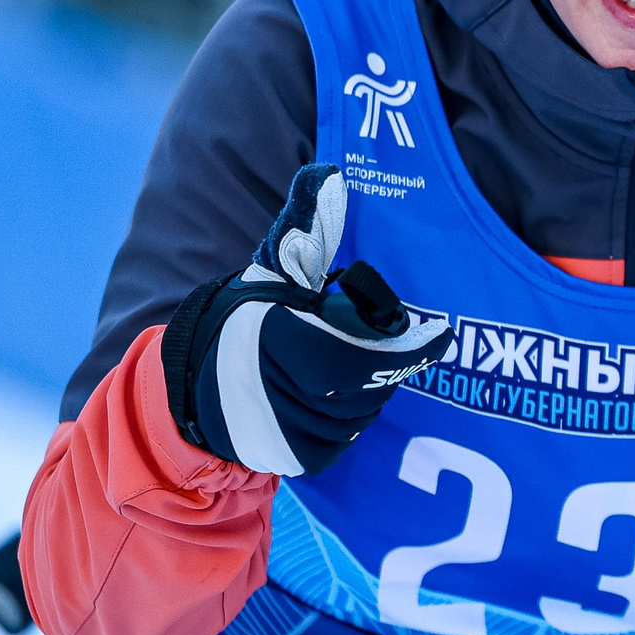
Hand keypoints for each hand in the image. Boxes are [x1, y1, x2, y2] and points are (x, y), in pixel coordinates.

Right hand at [160, 164, 450, 476]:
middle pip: (374, 381)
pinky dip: (345, 418)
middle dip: (378, 361)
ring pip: (364, 412)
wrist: (197, 385)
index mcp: (287, 341)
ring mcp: (292, 433)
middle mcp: (287, 394)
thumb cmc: (248, 318)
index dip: (411, 347)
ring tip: (335, 367)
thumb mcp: (273, 268)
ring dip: (363, 389)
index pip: (373, 354)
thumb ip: (304, 226)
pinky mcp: (299, 461)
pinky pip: (347, 439)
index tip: (438, 334)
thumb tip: (329, 174)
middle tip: (363, 342)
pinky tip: (324, 397)